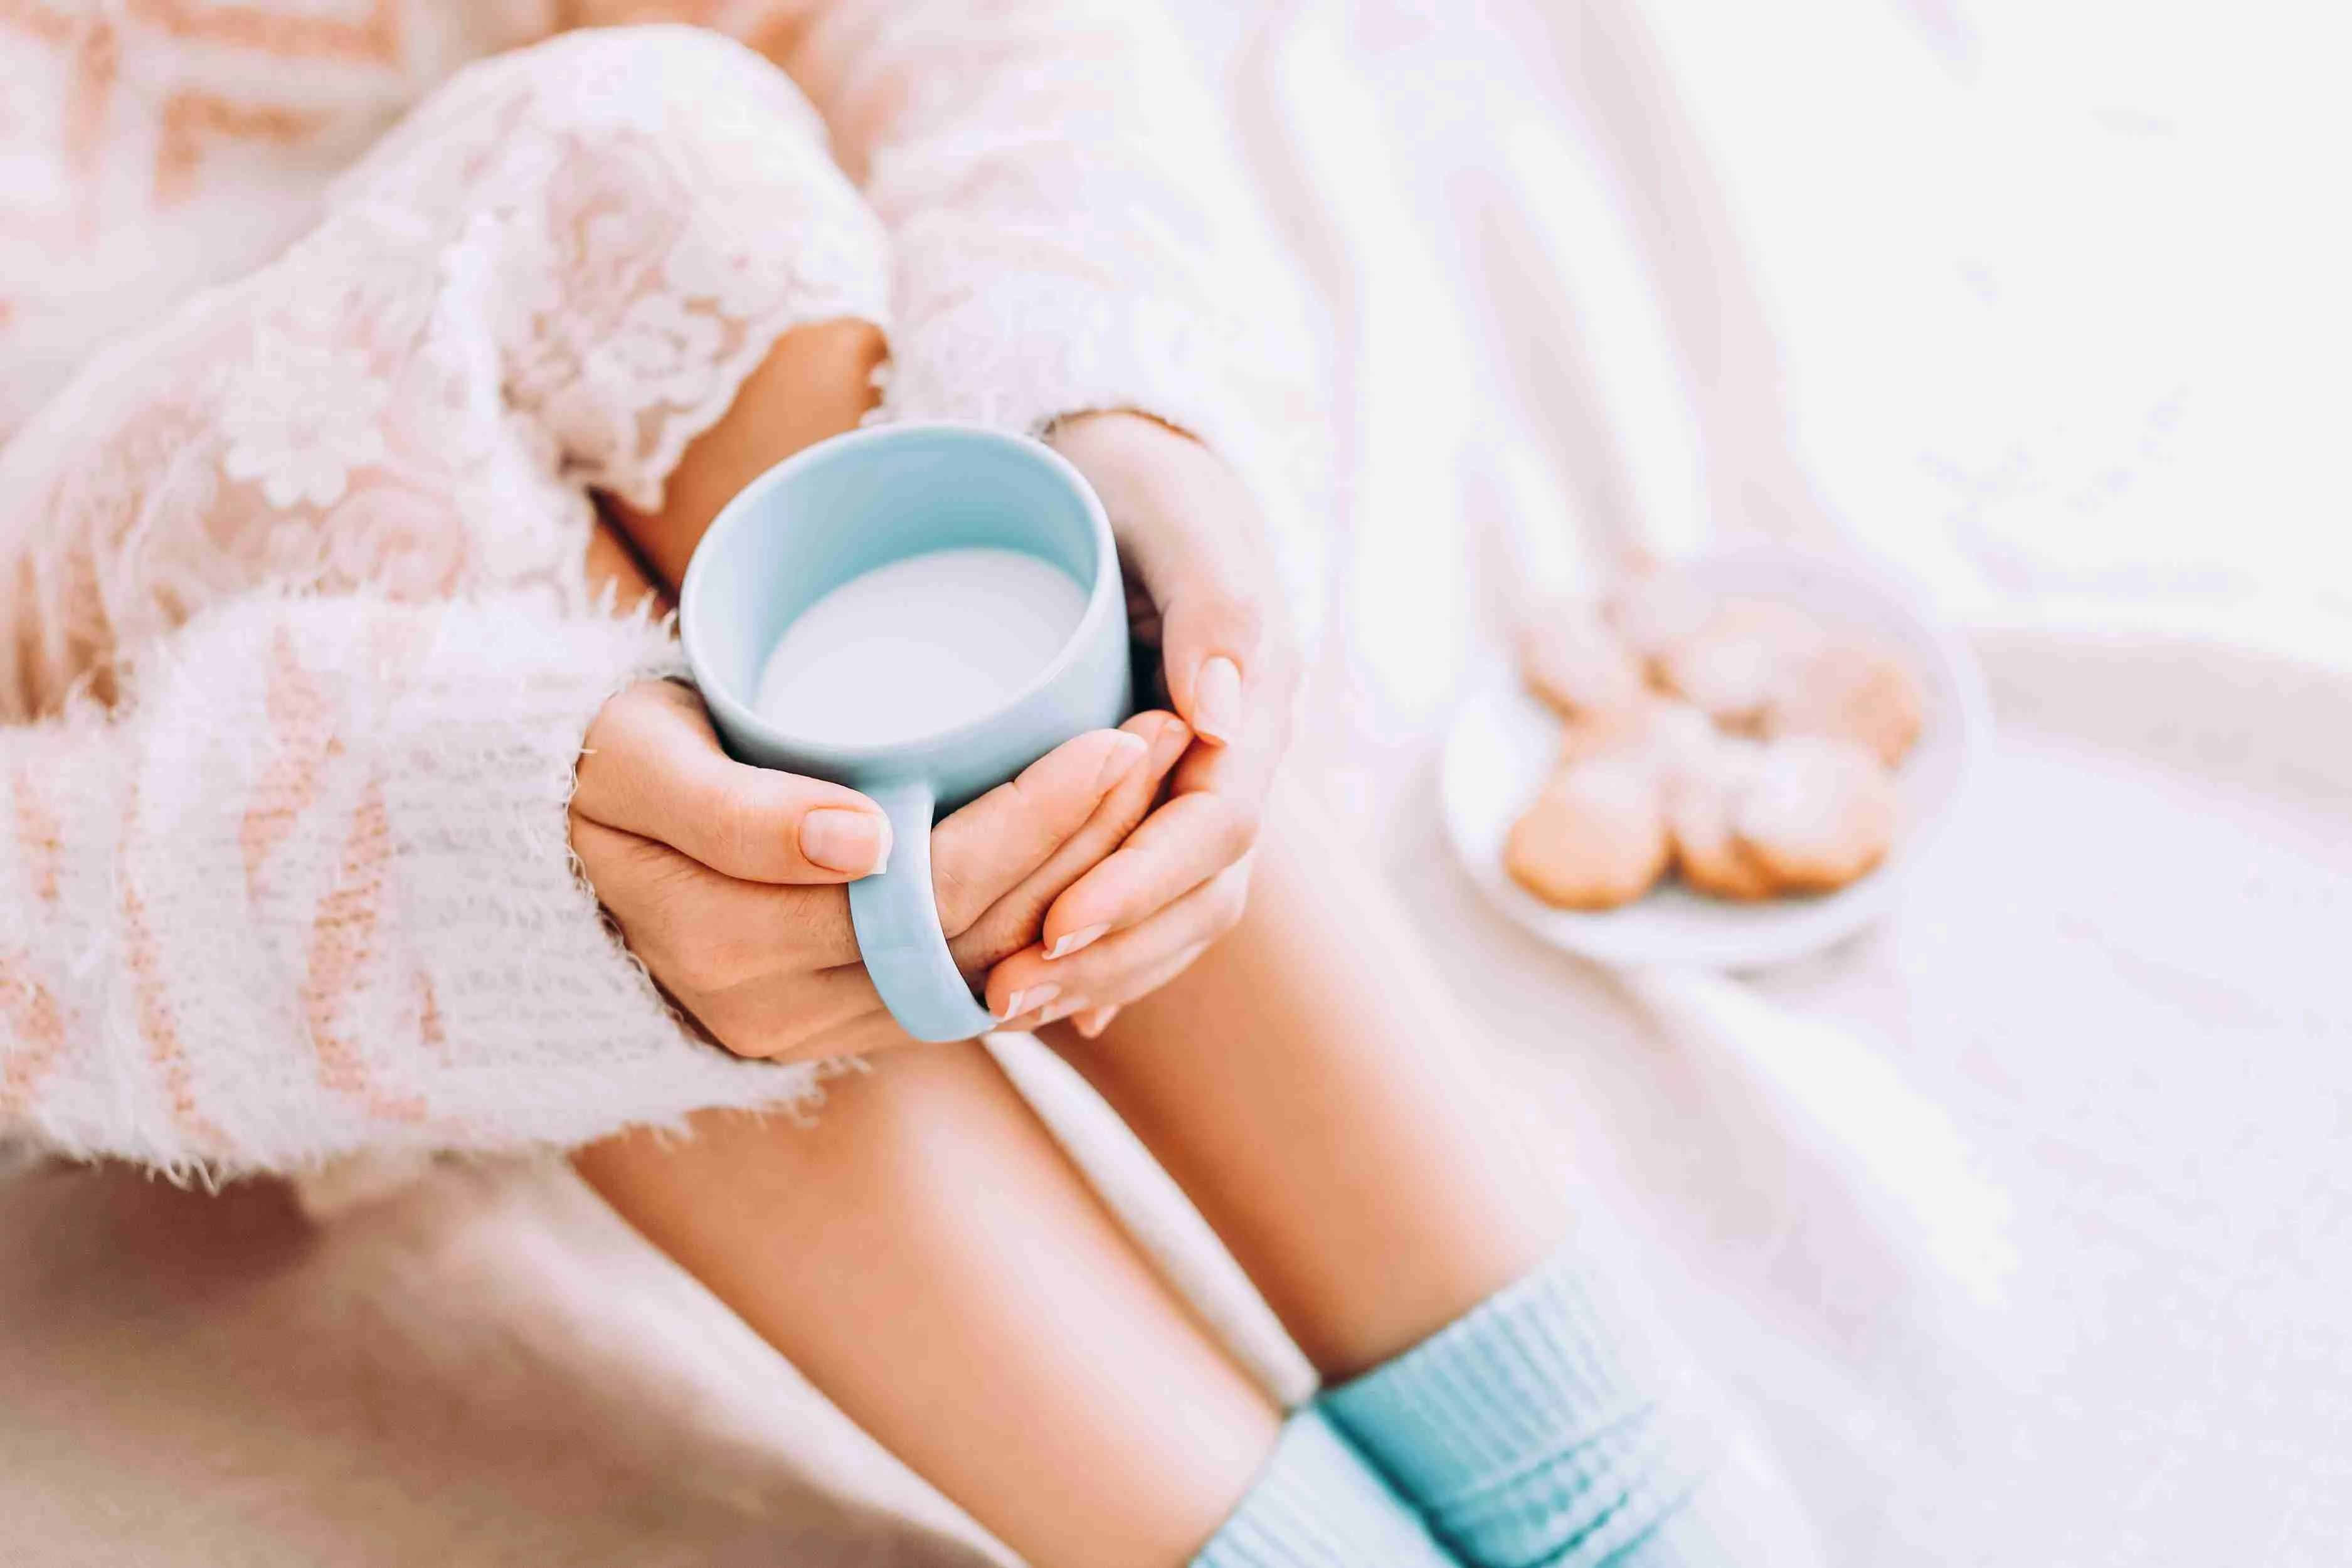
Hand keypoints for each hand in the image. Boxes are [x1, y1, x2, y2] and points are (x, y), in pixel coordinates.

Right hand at [571, 678, 1193, 1059]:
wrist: (549, 833)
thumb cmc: (595, 766)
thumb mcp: (637, 765)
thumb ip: (734, 810)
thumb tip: (860, 840)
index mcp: (735, 948)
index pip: (933, 892)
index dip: (1040, 819)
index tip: (1121, 732)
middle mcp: (782, 1014)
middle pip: (980, 933)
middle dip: (1090, 841)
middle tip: (1168, 742)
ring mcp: (815, 1029)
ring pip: (989, 965)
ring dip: (1086, 882)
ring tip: (1157, 787)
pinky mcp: (841, 1020)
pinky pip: (968, 984)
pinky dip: (1042, 926)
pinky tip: (1108, 861)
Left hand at [990, 413, 1304, 1036]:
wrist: (1122, 457)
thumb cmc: (1143, 474)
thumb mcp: (1179, 512)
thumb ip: (1215, 602)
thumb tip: (1219, 718)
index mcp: (1254, 706)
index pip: (1216, 829)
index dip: (1139, 887)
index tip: (1054, 925)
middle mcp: (1232, 761)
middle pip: (1198, 897)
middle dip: (1109, 955)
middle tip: (1001, 995)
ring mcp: (1192, 786)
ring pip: (1172, 915)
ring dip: (1095, 972)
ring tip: (995, 1007)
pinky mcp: (1143, 799)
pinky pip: (1139, 897)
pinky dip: (1100, 955)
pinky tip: (1044, 1002)